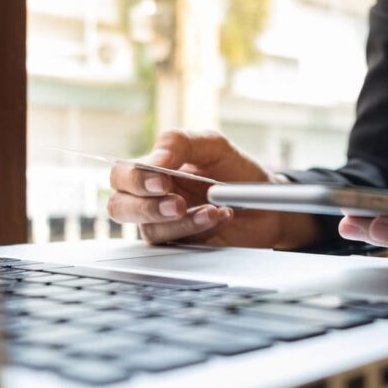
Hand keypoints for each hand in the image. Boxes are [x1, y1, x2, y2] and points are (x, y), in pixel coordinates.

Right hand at [107, 129, 319, 248]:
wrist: (268, 203)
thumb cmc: (237, 172)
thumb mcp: (214, 146)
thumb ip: (181, 142)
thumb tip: (154, 159)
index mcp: (154, 170)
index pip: (121, 175)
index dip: (135, 179)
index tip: (163, 181)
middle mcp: (153, 199)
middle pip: (119, 207)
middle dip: (145, 207)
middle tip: (178, 203)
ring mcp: (166, 224)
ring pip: (148, 229)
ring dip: (182, 221)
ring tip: (212, 210)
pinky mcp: (182, 245)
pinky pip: (175, 244)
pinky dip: (197, 230)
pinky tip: (218, 218)